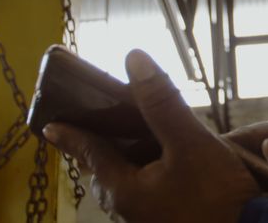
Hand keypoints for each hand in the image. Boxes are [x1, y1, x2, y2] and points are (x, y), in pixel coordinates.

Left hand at [43, 50, 259, 222]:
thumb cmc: (218, 196)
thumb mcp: (191, 142)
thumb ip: (162, 102)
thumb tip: (134, 60)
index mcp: (125, 190)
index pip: (90, 154)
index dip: (71, 136)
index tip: (49, 126)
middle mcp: (130, 211)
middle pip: (105, 175)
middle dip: (99, 152)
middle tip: (97, 129)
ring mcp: (149, 222)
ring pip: (126, 189)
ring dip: (126, 166)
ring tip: (136, 143)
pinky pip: (145, 198)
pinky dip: (146, 178)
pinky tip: (166, 168)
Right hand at [226, 118, 267, 197]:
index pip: (244, 137)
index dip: (229, 149)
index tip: (223, 167)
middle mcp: (265, 151)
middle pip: (233, 159)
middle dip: (228, 173)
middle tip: (233, 190)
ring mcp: (262, 175)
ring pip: (234, 181)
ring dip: (234, 191)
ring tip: (240, 203)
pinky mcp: (262, 197)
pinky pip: (244, 199)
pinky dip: (241, 204)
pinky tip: (244, 211)